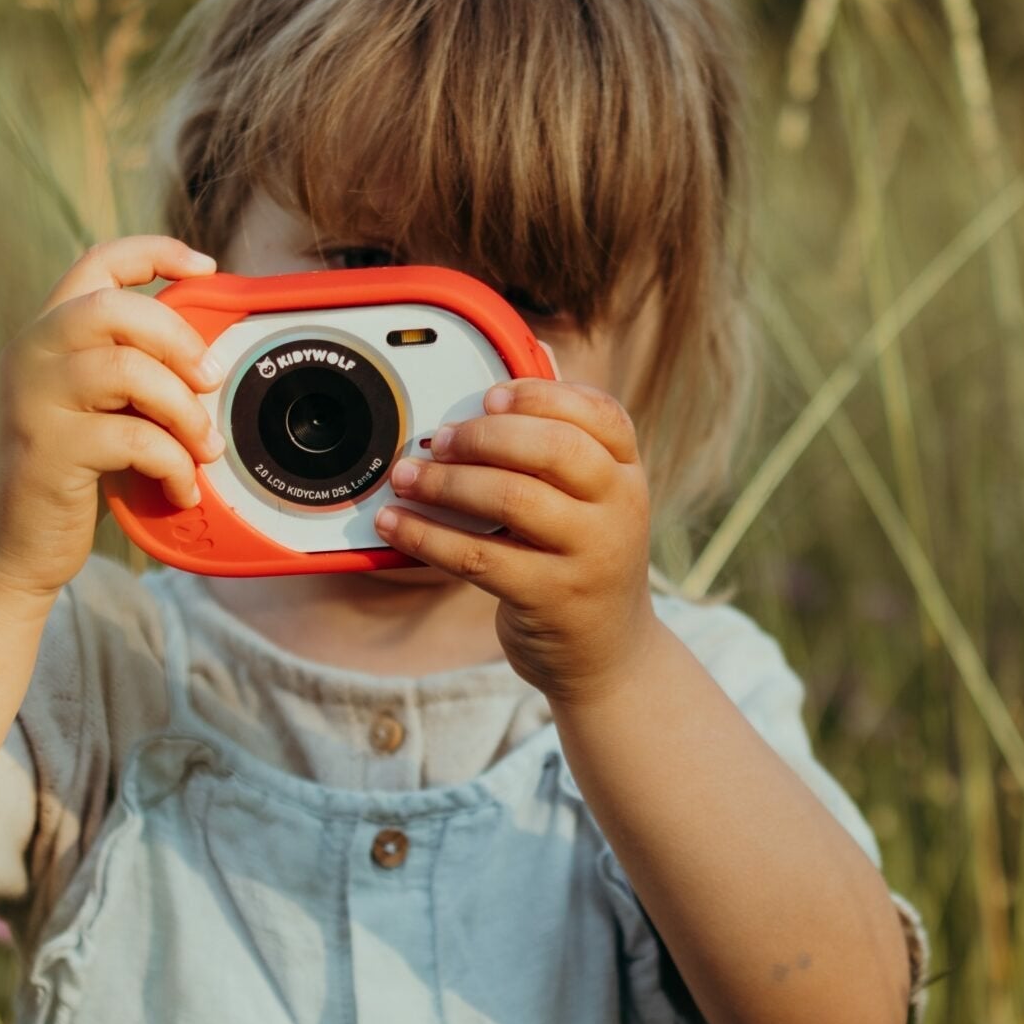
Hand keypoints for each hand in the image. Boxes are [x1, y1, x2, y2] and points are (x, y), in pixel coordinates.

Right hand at [0, 234, 221, 602]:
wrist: (4, 553)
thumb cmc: (62, 481)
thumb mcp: (93, 412)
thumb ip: (127, 375)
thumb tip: (209, 358)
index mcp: (42, 337)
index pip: (95, 265)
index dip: (154, 253)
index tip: (205, 268)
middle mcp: (28, 357)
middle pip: (115, 308)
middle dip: (179, 339)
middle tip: (211, 380)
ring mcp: (31, 401)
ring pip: (129, 369)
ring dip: (185, 410)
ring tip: (204, 448)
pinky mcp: (47, 451)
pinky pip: (135, 439)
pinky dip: (173, 464)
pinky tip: (181, 489)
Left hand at [374, 378, 658, 699]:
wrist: (607, 657)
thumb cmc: (582, 562)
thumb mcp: (592, 502)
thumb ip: (562, 444)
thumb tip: (526, 367)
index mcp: (627, 473)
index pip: (601, 413)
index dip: (541, 395)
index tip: (490, 397)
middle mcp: (619, 509)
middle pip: (555, 448)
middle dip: (485, 436)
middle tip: (438, 439)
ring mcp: (589, 556)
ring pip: (512, 499)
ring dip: (446, 483)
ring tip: (405, 477)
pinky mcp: (551, 599)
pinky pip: (477, 557)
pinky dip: (427, 537)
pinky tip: (395, 525)